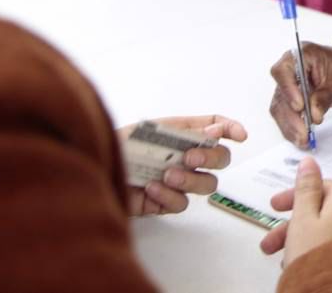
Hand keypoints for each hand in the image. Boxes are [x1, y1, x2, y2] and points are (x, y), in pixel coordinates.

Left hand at [116, 114, 247, 215]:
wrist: (92, 171)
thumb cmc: (117, 146)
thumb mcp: (150, 131)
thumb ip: (186, 132)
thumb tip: (216, 130)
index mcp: (182, 132)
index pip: (216, 127)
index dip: (231, 129)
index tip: (239, 135)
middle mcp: (184, 156)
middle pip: (221, 158)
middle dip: (212, 157)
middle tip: (191, 158)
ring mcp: (178, 181)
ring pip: (208, 184)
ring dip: (191, 179)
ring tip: (166, 176)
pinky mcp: (165, 203)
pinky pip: (181, 204)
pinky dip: (168, 196)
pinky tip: (150, 188)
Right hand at [258, 156, 331, 265]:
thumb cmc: (316, 253)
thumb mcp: (303, 217)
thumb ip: (305, 189)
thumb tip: (309, 161)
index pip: (322, 187)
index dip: (296, 194)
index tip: (274, 207)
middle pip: (321, 213)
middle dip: (291, 225)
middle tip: (269, 243)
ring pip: (325, 233)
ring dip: (299, 241)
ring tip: (280, 261)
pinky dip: (313, 252)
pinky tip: (298, 266)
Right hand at [269, 37, 331, 147]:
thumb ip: (324, 98)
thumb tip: (313, 115)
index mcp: (301, 54)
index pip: (283, 71)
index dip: (288, 89)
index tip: (299, 106)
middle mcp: (289, 68)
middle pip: (280, 94)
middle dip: (291, 117)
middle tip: (303, 133)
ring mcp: (287, 84)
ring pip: (280, 108)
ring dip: (289, 126)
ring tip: (302, 140)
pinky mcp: (289, 98)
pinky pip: (284, 114)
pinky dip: (291, 127)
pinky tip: (299, 138)